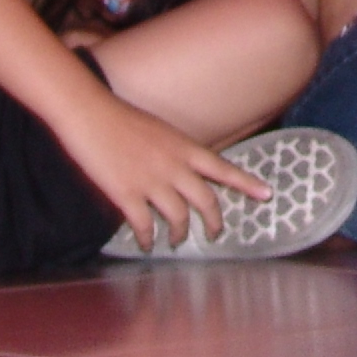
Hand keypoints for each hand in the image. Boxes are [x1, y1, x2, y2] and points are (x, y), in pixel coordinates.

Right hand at [56, 94, 271, 249]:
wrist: (89, 112)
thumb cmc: (121, 117)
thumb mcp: (160, 130)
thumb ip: (175, 151)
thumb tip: (183, 169)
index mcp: (184, 147)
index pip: (224, 168)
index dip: (247, 184)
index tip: (267, 194)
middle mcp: (175, 166)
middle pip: (206, 201)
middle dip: (214, 222)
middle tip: (215, 233)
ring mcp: (152, 182)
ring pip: (179, 218)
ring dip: (180, 234)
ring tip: (177, 241)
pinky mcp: (127, 195)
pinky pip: (145, 226)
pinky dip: (148, 239)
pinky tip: (147, 244)